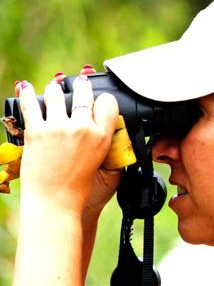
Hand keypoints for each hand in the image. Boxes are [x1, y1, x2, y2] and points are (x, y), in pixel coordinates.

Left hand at [17, 68, 120, 214]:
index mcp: (101, 137)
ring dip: (55, 88)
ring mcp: (57, 128)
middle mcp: (81, 128)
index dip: (104, 99)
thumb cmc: (81, 192)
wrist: (55, 202)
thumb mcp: (108, 171)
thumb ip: (113, 152)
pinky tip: (25, 87)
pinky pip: (30, 105)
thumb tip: (115, 139)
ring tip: (54, 87)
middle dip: (82, 86)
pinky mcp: (36, 131)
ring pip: (56, 94)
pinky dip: (27, 94)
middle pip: (83, 94)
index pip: (107, 103)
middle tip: (80, 82)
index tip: (100, 99)